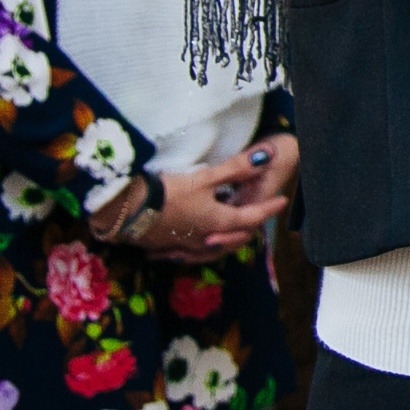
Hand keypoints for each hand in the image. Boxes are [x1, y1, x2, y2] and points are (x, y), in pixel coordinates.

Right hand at [114, 147, 292, 264]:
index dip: (269, 208)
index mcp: (219, 222)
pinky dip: (202, 248)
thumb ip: (236, 168)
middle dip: (250, 226)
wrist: (126, 211)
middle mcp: (206, 239)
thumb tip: (266, 157)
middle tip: (260, 214)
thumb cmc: (169, 193)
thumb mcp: (205, 178)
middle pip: (236, 237)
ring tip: (233, 231)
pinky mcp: (168, 246)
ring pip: (215, 248)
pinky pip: (192, 252)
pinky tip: (196, 242)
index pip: (252, 217)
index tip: (283, 200)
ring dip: (228, 241)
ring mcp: (186, 245)